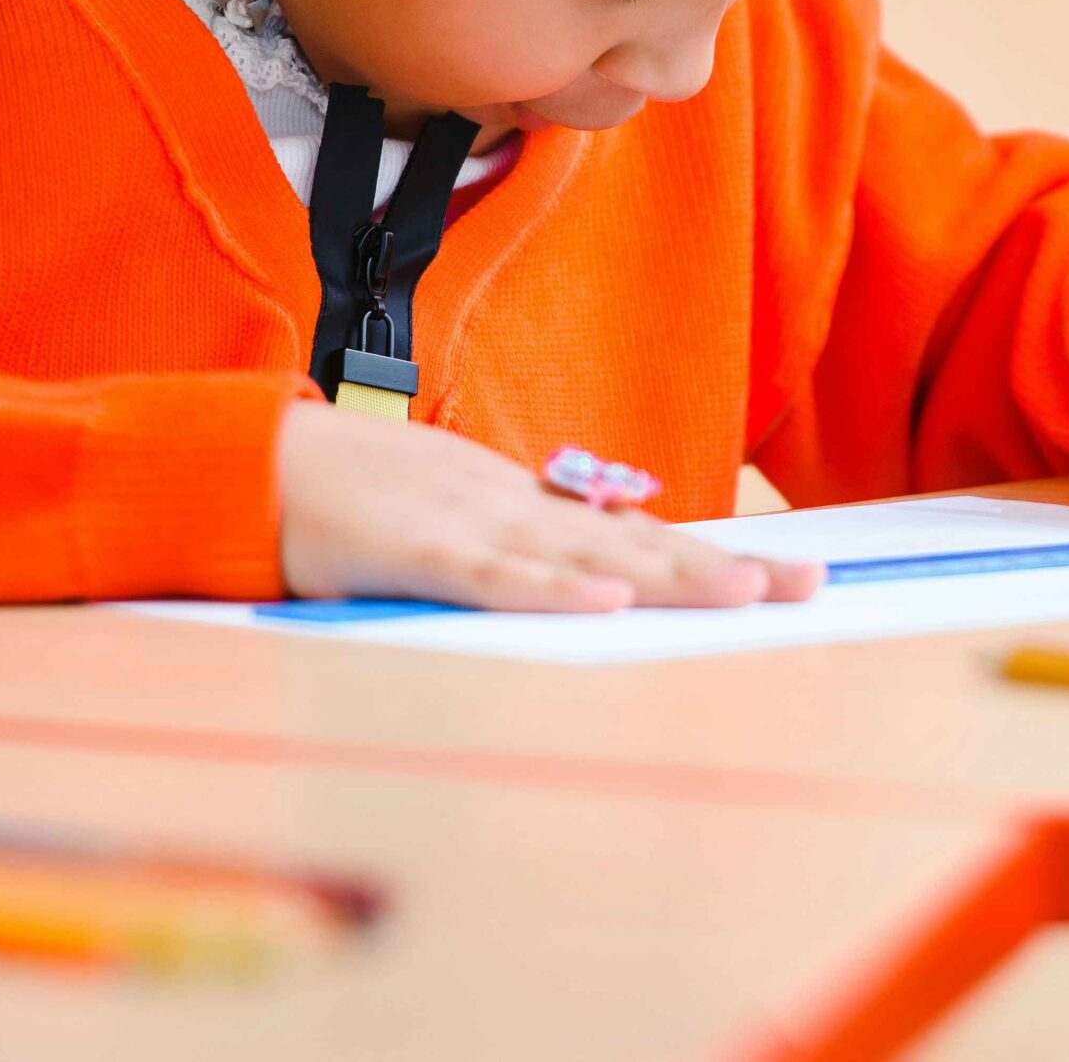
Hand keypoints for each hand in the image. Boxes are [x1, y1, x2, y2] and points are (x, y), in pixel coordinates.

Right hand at [275, 403, 822, 610]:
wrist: (258, 462)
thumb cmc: (357, 494)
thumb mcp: (455, 516)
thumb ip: (519, 547)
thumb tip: (588, 576)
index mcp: (529, 508)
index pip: (640, 536)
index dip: (714, 554)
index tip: (790, 574)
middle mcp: (520, 512)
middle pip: (640, 544)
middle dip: (727, 566)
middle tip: (810, 586)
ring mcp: (474, 528)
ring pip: (589, 559)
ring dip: (669, 577)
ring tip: (745, 595)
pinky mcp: (420, 554)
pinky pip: (497, 580)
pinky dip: (552, 593)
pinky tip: (606, 606)